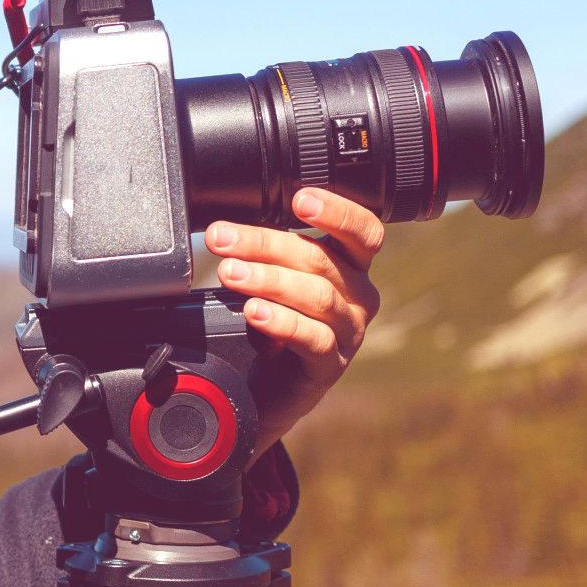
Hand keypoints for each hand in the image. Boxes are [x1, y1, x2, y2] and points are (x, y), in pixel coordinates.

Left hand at [205, 187, 385, 459]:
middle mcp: (358, 296)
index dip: (338, 212)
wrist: (269, 387)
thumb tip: (227, 225)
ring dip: (268, 279)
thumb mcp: (275, 278)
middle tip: (221, 238)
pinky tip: (254, 312)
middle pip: (321, 260)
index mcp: (351, 266)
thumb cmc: (272, 321)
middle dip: (264, 243)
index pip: (364, 231)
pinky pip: (313, 339)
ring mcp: (349, 332)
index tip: (300, 199)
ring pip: (317, 296)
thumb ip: (268, 250)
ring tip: (230, 273)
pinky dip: (281, 321)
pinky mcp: (330, 365)